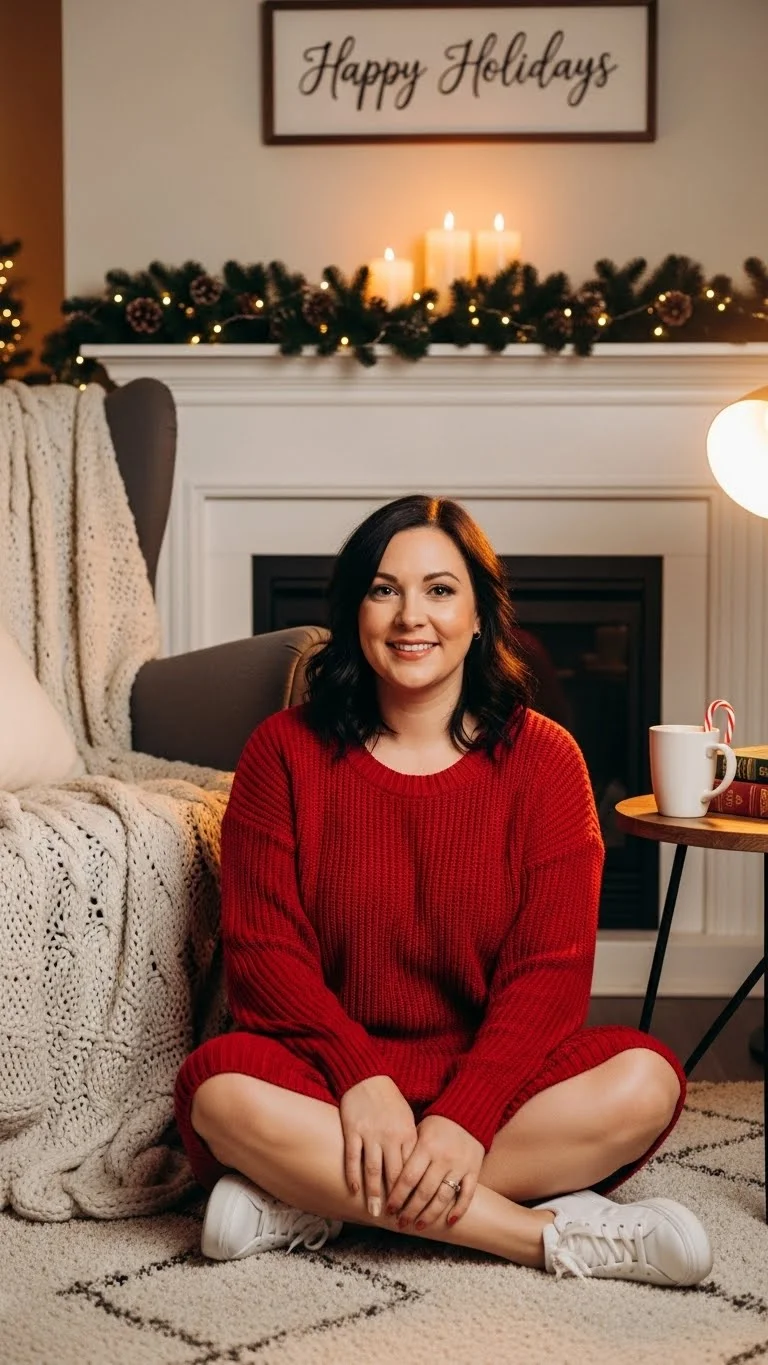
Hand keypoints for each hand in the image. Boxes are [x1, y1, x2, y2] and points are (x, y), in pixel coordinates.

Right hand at [339, 1075, 417, 1218]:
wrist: (367, 1076)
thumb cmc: (390, 1100)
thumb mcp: (407, 1119)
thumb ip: (410, 1143)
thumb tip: (415, 1170)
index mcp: (407, 1134)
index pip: (411, 1169)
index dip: (412, 1191)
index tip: (413, 1208)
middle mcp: (390, 1137)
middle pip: (394, 1174)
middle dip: (396, 1199)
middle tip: (396, 1220)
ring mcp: (370, 1134)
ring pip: (373, 1170)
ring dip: (374, 1193)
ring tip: (375, 1213)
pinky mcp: (352, 1130)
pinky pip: (353, 1156)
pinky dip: (353, 1174)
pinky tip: (354, 1189)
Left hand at [384, 1114, 483, 1230]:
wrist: (468, 1111)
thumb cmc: (437, 1123)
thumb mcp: (418, 1131)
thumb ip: (407, 1153)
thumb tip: (385, 1177)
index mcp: (426, 1146)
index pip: (408, 1178)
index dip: (397, 1196)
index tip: (388, 1209)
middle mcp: (443, 1158)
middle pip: (424, 1192)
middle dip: (410, 1211)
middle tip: (401, 1223)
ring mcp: (460, 1165)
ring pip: (444, 1197)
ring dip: (430, 1215)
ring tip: (419, 1226)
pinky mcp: (474, 1170)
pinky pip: (467, 1194)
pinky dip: (459, 1209)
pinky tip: (449, 1221)